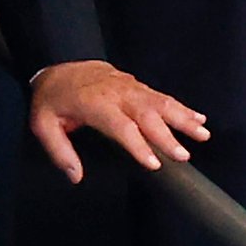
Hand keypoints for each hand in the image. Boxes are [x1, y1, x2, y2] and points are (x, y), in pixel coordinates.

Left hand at [29, 60, 209, 182]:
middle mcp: (118, 94)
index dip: (139, 145)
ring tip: (203, 132)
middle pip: (147, 114)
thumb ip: (60, 152)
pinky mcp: (137, 85)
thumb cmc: (52, 100)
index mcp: (95, 104)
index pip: (122, 126)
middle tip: (185, 155)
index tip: (155, 163)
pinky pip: (162, 96)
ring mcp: (130, 87)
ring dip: (183, 117)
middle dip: (169, 135)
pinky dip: (182, 106)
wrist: (60, 68)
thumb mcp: (42, 126)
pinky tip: (198, 116)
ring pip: (161, 102)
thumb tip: (76, 177)